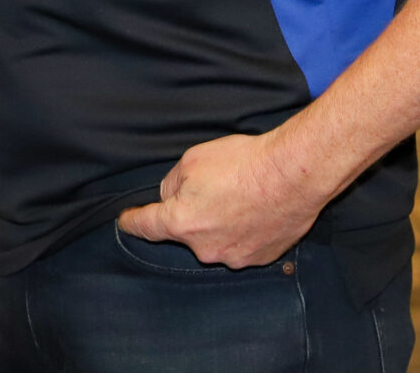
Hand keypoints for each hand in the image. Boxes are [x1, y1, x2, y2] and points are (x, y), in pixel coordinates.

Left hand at [114, 130, 320, 268]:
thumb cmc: (243, 164)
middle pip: (185, 231)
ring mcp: (235, 257)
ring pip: (215, 238)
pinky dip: (243, 230)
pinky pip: (241, 244)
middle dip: (192, 211)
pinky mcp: (260, 258)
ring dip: (220, 221)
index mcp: (182, 223)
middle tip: (214, 187)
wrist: (294, 175)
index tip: (126, 222)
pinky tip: (256, 208)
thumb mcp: (192, 160)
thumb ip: (172, 183)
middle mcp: (205, 248)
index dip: (132, 222)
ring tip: (240, 195)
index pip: (146, 226)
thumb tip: (173, 196)